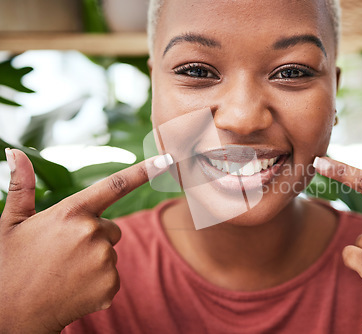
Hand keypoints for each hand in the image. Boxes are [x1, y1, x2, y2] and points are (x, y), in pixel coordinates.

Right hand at [0, 149, 171, 333]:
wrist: (10, 314)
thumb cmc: (9, 264)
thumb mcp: (11, 223)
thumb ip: (22, 185)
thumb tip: (16, 152)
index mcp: (71, 212)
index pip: (115, 186)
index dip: (143, 171)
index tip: (166, 159)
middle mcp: (92, 233)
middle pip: (111, 228)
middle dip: (95, 236)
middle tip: (64, 252)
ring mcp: (104, 260)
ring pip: (111, 252)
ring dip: (95, 259)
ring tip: (65, 270)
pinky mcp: (110, 284)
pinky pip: (112, 275)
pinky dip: (98, 281)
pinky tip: (74, 287)